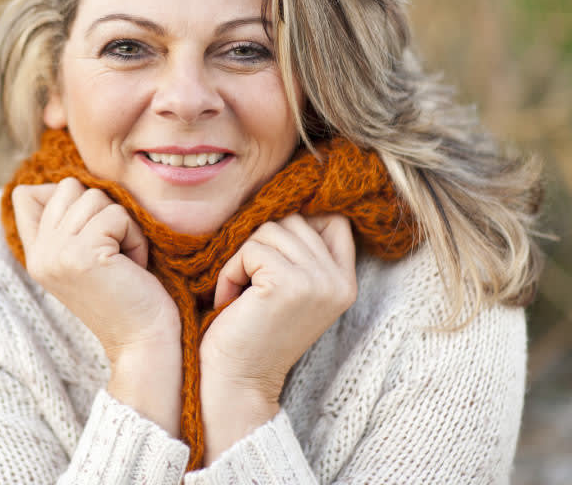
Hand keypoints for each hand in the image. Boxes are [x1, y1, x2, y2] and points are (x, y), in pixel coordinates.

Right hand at [12, 178, 182, 433]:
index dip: (64, 198)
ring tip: (124, 260)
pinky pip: (117, 215)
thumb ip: (67, 223)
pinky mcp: (82, 255)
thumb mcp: (84, 256)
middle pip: (69, 187)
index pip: (26, 194)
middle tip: (113, 250)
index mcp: (35, 254)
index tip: (91, 235)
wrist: (143, 343)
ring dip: (122, 224)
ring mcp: (57, 254)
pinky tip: (133, 266)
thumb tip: (67, 183)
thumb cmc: (126, 294)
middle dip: (103, 211)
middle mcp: (39, 253)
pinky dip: (135, 237)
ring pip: (95, 196)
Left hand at [198, 213, 356, 462]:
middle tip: (249, 286)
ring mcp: (318, 282)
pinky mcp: (289, 284)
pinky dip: (231, 271)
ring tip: (240, 295)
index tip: (269, 255)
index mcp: (345, 281)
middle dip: (259, 246)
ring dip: (242, 258)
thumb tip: (288, 196)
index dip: (296, 224)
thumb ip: (299, 250)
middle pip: (293, 219)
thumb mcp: (289, 286)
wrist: (237, 380)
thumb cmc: (251, 329)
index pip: (332, 218)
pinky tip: (231, 302)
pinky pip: (250, 248)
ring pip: (270, 229)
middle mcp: (339, 281)